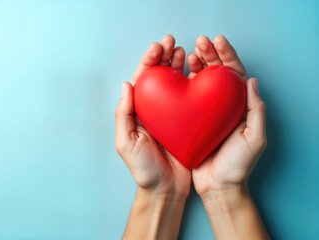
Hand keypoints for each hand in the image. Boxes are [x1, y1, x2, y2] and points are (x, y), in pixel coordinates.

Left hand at [116, 35, 190, 239]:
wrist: (165, 190)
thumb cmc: (144, 169)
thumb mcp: (126, 143)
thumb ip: (123, 114)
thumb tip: (126, 85)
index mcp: (138, 112)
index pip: (142, 80)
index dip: (148, 62)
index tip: (157, 47)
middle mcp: (154, 110)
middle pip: (158, 77)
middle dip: (163, 57)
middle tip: (172, 42)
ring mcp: (171, 115)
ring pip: (174, 84)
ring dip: (178, 66)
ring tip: (184, 50)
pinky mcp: (187, 122)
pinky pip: (190, 98)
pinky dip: (193, 83)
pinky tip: (198, 72)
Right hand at [189, 35, 266, 196]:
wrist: (218, 186)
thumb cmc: (237, 165)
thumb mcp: (254, 139)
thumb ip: (256, 110)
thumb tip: (252, 81)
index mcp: (238, 106)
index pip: (234, 73)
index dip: (226, 55)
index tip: (217, 42)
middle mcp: (221, 105)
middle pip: (216, 73)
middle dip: (209, 54)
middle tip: (199, 43)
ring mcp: (204, 111)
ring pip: (200, 81)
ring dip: (195, 64)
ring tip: (187, 52)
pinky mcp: (190, 119)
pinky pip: (186, 96)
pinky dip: (182, 81)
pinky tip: (177, 72)